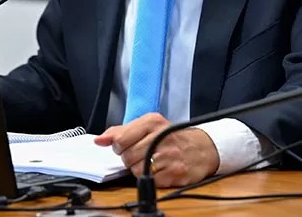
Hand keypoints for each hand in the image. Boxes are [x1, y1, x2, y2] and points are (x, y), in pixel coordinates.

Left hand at [95, 112, 218, 186]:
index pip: (120, 139)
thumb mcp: (146, 126)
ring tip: (150, 161)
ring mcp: (169, 155)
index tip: (123, 146)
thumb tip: (99, 141)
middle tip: (139, 154)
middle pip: (127, 156)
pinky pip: (151, 180)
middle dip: (129, 158)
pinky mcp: (176, 173)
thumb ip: (120, 132)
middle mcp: (161, 136)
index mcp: (151, 122)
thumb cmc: (169, 136)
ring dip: (139, 168)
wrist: (202, 148)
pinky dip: (152, 177)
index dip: (118, 146)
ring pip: (136, 170)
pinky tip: (160, 169)